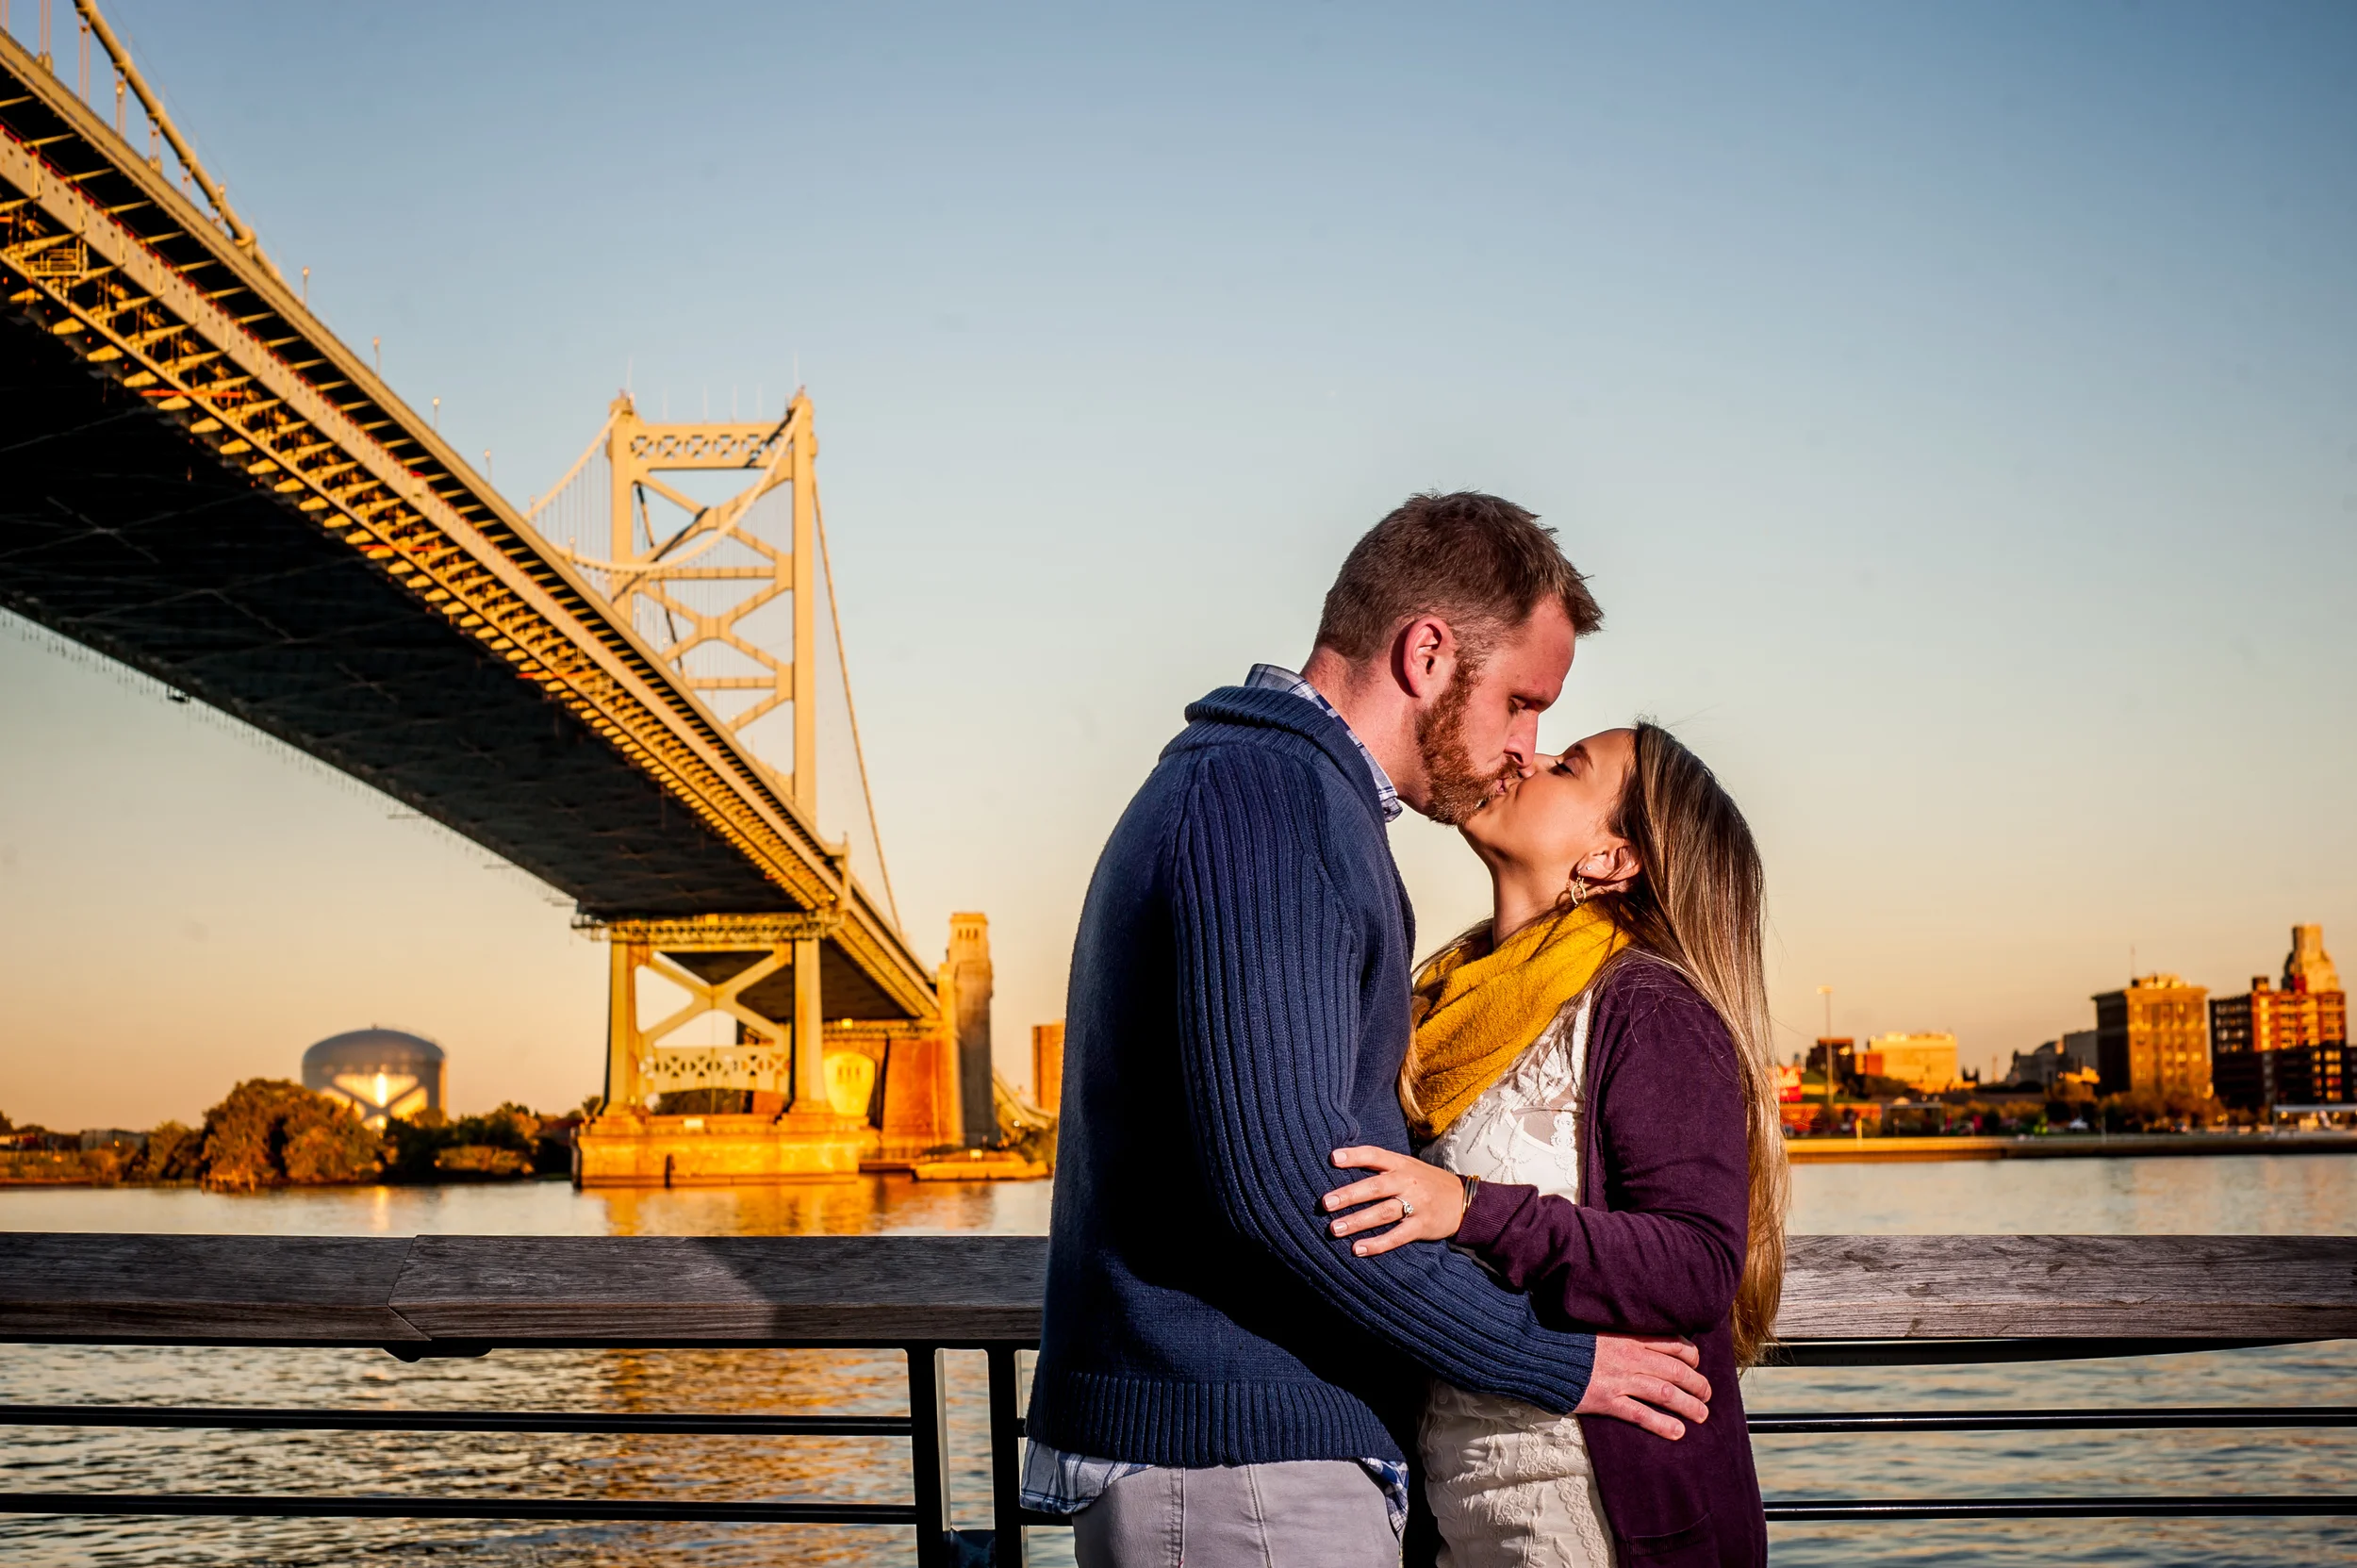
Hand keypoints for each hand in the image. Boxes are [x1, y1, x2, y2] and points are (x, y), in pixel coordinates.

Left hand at [1325, 1146, 1465, 1255]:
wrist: (1464, 1201)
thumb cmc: (1427, 1182)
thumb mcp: (1408, 1166)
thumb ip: (1382, 1166)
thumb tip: (1343, 1164)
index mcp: (1402, 1164)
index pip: (1375, 1155)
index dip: (1355, 1155)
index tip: (1333, 1158)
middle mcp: (1408, 1182)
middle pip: (1376, 1187)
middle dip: (1349, 1195)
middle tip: (1326, 1203)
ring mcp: (1416, 1205)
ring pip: (1383, 1213)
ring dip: (1357, 1221)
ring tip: (1334, 1229)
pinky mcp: (1422, 1226)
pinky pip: (1397, 1237)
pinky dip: (1377, 1244)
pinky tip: (1358, 1249)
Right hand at [1574, 1333, 1710, 1440]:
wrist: (1540, 1353)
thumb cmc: (1567, 1340)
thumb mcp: (1599, 1329)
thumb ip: (1621, 1335)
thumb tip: (1639, 1341)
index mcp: (1629, 1337)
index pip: (1672, 1343)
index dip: (1691, 1356)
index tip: (1696, 1365)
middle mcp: (1630, 1358)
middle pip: (1676, 1371)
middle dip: (1698, 1384)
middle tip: (1707, 1394)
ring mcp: (1620, 1380)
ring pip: (1666, 1394)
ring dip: (1689, 1405)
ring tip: (1701, 1415)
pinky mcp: (1607, 1401)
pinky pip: (1642, 1414)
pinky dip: (1662, 1424)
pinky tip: (1677, 1432)